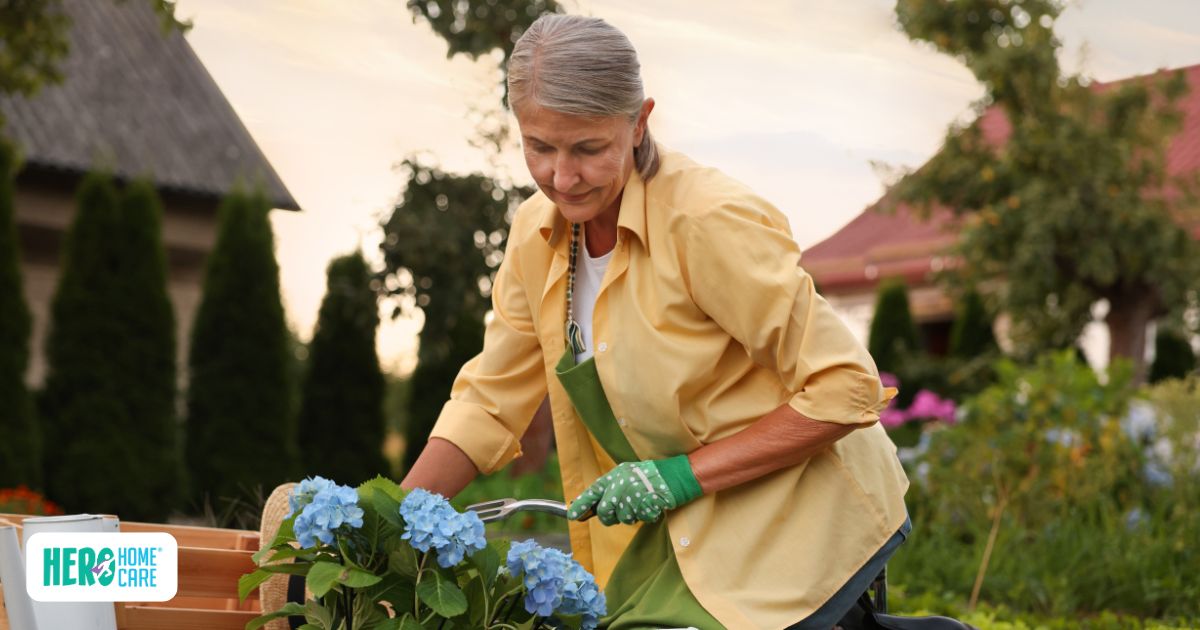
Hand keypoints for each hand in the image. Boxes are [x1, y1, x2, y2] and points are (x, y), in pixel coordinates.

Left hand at [566, 455, 701, 525]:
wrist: (674, 476)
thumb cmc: (648, 476)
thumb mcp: (625, 475)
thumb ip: (610, 489)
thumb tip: (594, 506)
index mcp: (615, 476)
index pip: (592, 492)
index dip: (581, 505)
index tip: (572, 515)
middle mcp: (621, 485)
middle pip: (605, 512)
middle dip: (610, 517)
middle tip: (620, 513)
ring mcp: (634, 495)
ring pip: (623, 518)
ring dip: (631, 515)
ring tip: (640, 502)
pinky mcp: (646, 505)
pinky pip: (640, 519)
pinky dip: (646, 515)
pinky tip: (650, 505)